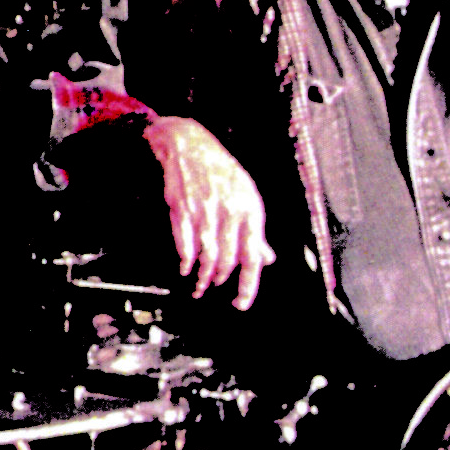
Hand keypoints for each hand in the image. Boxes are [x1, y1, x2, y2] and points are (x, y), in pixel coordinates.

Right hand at [144, 116, 271, 308]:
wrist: (189, 146)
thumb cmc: (220, 172)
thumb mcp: (246, 196)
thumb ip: (254, 231)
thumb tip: (266, 258)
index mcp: (250, 210)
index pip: (253, 256)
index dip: (248, 285)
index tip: (241, 303)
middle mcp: (230, 212)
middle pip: (228, 260)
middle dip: (220, 280)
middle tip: (215, 287)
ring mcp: (205, 212)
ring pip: (207, 256)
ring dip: (202, 277)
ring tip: (200, 286)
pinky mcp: (183, 210)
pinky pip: (185, 245)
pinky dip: (186, 261)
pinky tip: (186, 268)